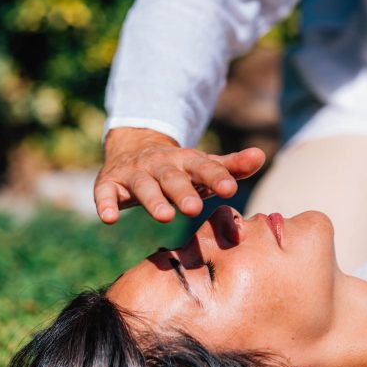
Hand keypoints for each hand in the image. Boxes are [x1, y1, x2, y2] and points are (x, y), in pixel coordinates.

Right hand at [94, 127, 264, 223]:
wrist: (134, 148)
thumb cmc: (178, 167)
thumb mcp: (203, 166)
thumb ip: (231, 165)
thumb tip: (261, 156)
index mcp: (186, 161)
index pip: (203, 167)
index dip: (215, 177)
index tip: (229, 189)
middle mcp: (160, 165)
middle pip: (172, 177)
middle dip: (183, 192)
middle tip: (195, 208)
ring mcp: (134, 173)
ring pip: (143, 186)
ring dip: (153, 200)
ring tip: (165, 216)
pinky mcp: (110, 183)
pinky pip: (105, 193)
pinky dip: (106, 204)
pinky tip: (109, 218)